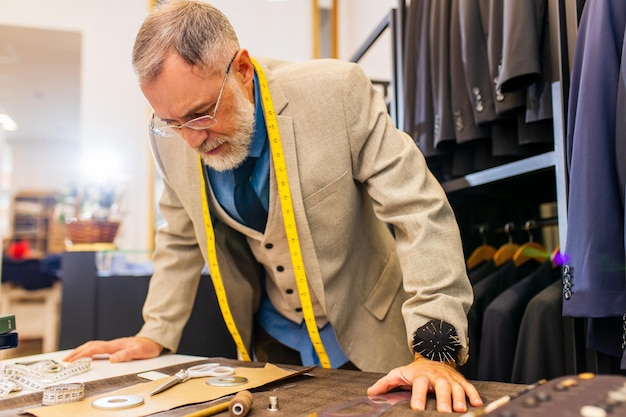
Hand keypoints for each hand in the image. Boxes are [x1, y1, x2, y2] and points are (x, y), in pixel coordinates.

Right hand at [63, 336, 162, 362]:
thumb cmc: (148, 346)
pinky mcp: (115, 347)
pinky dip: (88, 350)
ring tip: (71, 357)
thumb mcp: (139, 352)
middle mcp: (112, 344)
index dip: (82, 354)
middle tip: (65, 359)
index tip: (72, 360)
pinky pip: (97, 348)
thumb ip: (126, 355)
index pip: (95, 349)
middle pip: (90, 346)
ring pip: (93, 346)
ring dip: (80, 351)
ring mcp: (113, 345)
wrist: (154, 340)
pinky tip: (85, 354)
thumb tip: (113, 359)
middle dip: (77, 352)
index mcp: (116, 345)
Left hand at [367, 356, 482, 412]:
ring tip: (460, 410)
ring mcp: (449, 379)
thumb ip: (386, 383)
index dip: (418, 397)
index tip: (417, 408)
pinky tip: (477, 403)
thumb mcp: (398, 374)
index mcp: (421, 376)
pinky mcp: (460, 381)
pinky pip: (469, 387)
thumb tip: (370, 392)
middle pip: (441, 388)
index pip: (419, 386)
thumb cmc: (414, 371)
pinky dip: (473, 394)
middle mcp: (436, 377)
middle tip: (445, 411)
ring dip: (459, 398)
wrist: (432, 357)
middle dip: (444, 399)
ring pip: (456, 388)